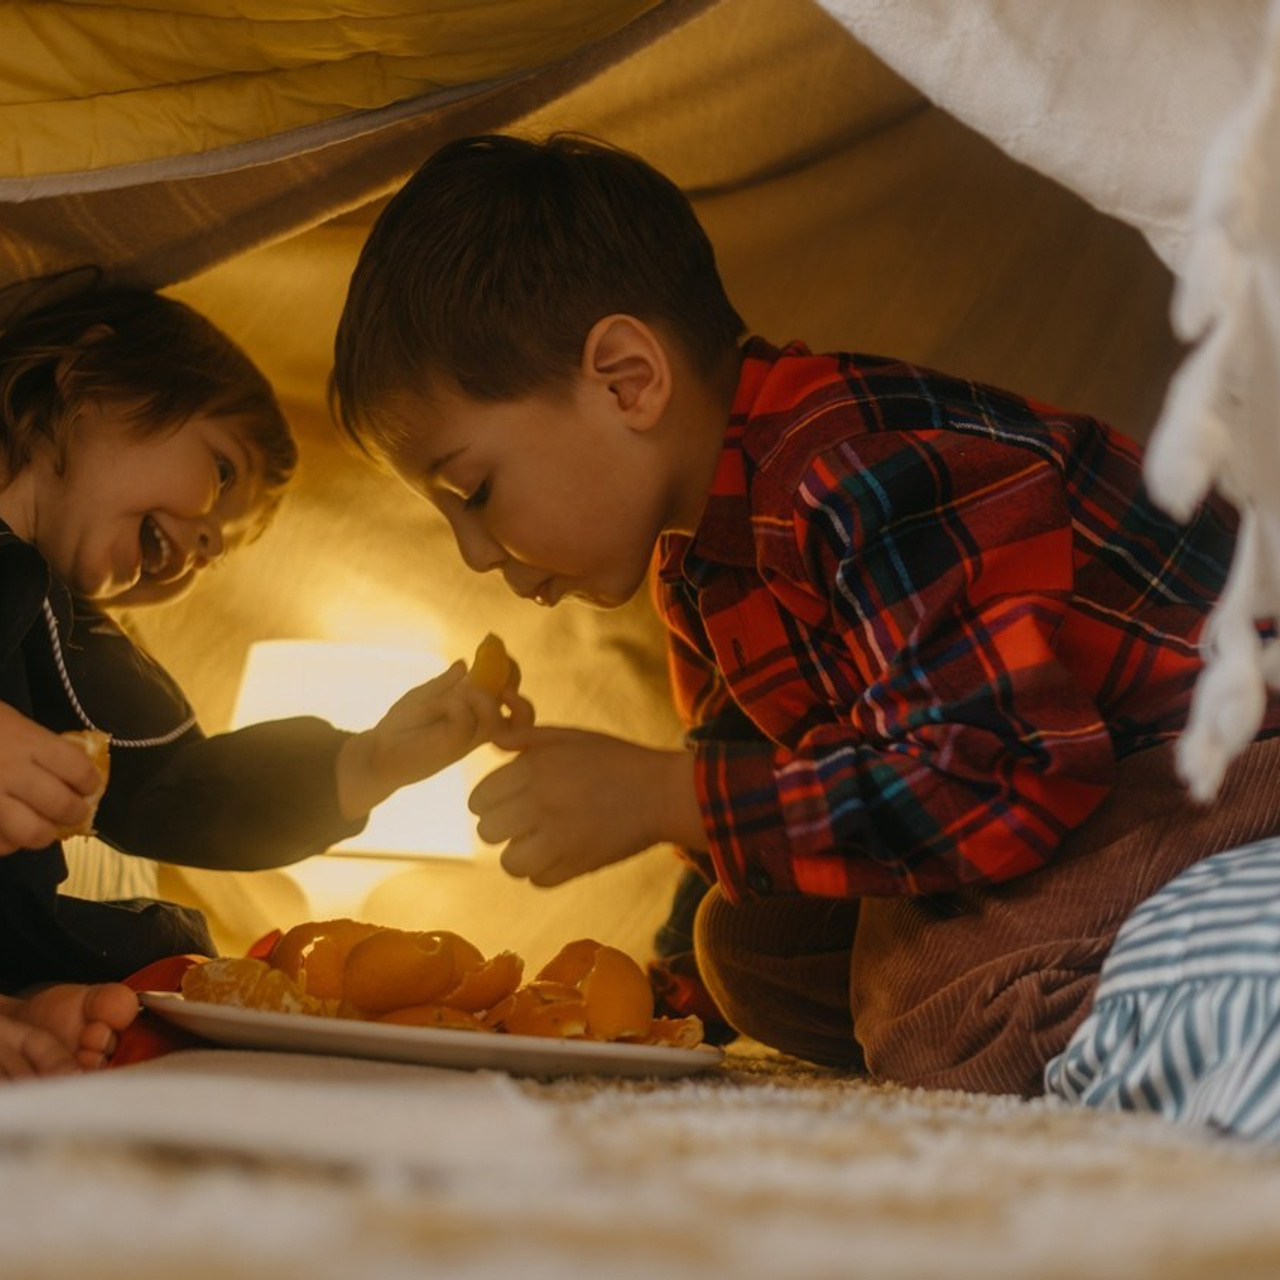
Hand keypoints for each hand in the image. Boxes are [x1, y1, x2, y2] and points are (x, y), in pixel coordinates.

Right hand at [0, 703, 101, 854]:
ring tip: (43, 830)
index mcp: (24, 739)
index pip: (76, 767)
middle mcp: (10, 770)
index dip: (90, 781)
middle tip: (74, 813)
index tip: (90, 786)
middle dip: (74, 813)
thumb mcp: (5, 719)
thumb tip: (68, 769)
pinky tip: (7, 836)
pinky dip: (7, 845)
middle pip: (60, 804)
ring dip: (43, 835)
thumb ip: (33, 743)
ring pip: (31, 833)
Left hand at [335, 660, 534, 820]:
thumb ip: (448, 682)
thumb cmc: (402, 727)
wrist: (378, 752)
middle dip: (511, 683)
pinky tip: (437, 705)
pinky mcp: (455, 747)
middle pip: (521, 710)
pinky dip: (454, 704)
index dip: (510, 673)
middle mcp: (480, 727)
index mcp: (476, 713)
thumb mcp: (427, 696)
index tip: (497, 652)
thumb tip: (466, 662)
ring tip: (451, 694)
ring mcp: (470, 739)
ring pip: (496, 714)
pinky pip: (467, 719)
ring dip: (477, 695)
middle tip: (490, 673)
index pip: (508, 693)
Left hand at [468, 726, 702, 886]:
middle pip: (487, 831)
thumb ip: (528, 738)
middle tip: (520, 822)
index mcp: (536, 768)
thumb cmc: (616, 760)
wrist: (662, 792)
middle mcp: (541, 802)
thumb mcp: (571, 737)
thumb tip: (494, 743)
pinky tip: (558, 854)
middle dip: (500, 827)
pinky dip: (544, 872)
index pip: (479, 798)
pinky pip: (539, 880)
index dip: (488, 801)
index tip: (504, 802)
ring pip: (509, 862)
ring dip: (519, 854)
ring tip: (536, 842)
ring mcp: (559, 837)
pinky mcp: (578, 865)